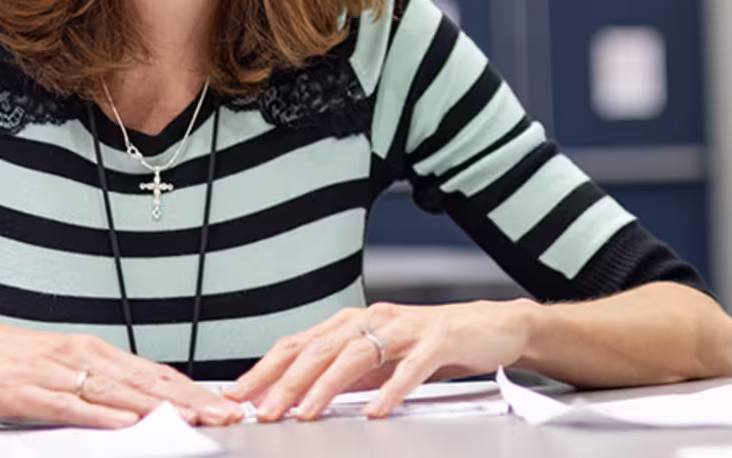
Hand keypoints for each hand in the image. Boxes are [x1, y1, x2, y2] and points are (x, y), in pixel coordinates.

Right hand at [0, 307, 242, 427]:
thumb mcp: (50, 366)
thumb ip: (89, 384)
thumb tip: (128, 406)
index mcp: (87, 349)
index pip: (151, 373)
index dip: (191, 389)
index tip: (223, 402)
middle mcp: (77, 356)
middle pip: (147, 382)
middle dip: (191, 400)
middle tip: (227, 413)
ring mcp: (52, 374)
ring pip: (119, 392)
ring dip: (162, 408)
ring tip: (197, 418)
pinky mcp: (24, 393)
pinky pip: (71, 405)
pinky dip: (103, 414)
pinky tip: (128, 422)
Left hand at [227, 300, 535, 420]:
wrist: (492, 327)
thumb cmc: (433, 344)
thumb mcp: (380, 360)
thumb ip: (345, 373)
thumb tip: (299, 396)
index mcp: (354, 323)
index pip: (298, 344)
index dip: (266, 368)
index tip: (239, 395)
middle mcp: (373, 318)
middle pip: (318, 348)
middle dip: (285, 381)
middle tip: (262, 411)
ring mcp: (405, 327)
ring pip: (355, 354)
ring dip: (325, 386)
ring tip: (305, 413)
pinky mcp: (437, 340)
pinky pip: (409, 366)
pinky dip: (391, 389)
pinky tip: (376, 411)